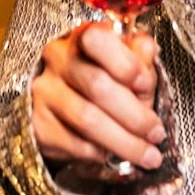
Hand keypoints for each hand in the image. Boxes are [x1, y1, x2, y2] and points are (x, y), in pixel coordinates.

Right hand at [30, 21, 164, 169]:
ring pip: (87, 119)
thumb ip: (139, 60)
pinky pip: (74, 143)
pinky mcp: (38, 124)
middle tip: (156, 133)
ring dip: (124, 142)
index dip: (123, 62)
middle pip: (96, 85)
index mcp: (80, 39)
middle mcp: (57, 60)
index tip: (146, 85)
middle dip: (134, 114)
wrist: (65, 115)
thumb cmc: (101, 85)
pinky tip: (114, 155)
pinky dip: (101, 153)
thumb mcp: (126, 68)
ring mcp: (44, 92)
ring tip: (148, 154)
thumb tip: (147, 49)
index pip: (95, 39)